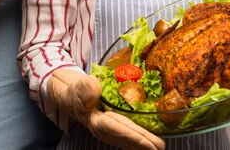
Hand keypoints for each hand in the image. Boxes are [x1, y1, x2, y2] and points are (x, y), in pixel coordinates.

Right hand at [47, 69, 164, 149]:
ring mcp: (105, 130)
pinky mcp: (109, 128)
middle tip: (160, 147)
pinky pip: (125, 135)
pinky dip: (136, 139)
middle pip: (125, 137)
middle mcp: (102, 128)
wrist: (68, 95)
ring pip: (126, 139)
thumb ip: (85, 88)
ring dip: (141, 143)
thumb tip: (95, 90)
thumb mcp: (78, 86)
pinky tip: (146, 142)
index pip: (117, 128)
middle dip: (142, 143)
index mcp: (94, 119)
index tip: (148, 142)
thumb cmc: (74, 90)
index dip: (133, 136)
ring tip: (157, 146)